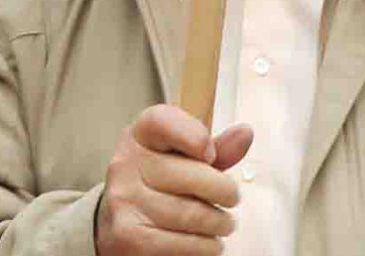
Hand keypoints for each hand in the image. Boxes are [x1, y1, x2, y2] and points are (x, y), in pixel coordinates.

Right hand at [94, 103, 254, 254]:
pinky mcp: (130, 238)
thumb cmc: (159, 189)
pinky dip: (207, 247)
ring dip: (220, 224)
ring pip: (196, 215)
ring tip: (219, 223)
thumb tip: (244, 133)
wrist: (120, 229)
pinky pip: (187, 244)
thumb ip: (214, 148)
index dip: (194, 134)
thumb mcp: (182, 161)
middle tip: (230, 198)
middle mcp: (126, 166)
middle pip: (195, 175)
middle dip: (225, 192)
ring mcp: (125, 202)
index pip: (163, 121)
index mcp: (139, 137)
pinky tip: (203, 241)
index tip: (210, 152)